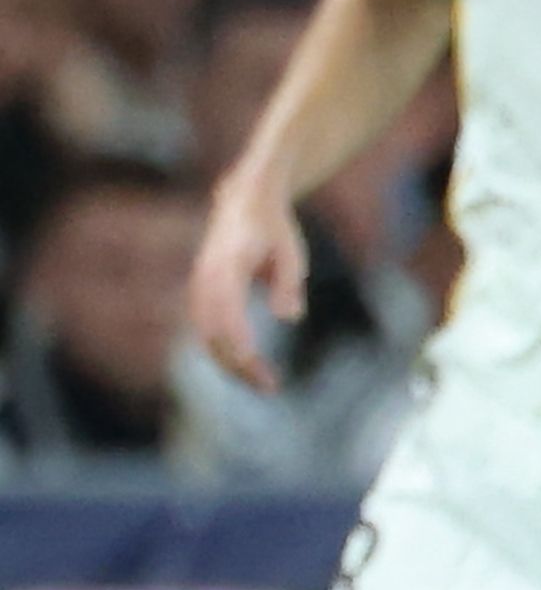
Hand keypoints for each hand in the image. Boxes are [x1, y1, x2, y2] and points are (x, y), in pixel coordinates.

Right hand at [187, 171, 306, 392]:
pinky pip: (208, 331)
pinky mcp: (202, 295)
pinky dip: (225, 352)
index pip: (226, 305)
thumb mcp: (291, 253)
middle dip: (237, 362)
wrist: (244, 203)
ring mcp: (200, 286)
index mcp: (228, 263)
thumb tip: (289, 317)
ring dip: (231, 364)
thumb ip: (288, 284)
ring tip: (264, 383)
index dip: (235, 335)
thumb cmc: (273, 229)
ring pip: (207, 335)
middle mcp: (207, 277)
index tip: (248, 360)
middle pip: (213, 328)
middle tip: (269, 386)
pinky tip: (248, 369)